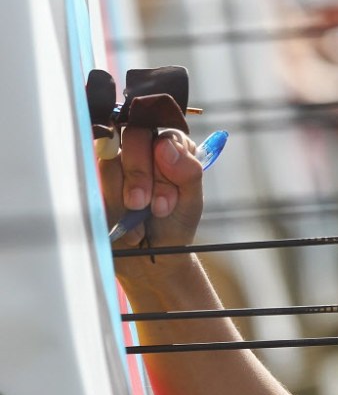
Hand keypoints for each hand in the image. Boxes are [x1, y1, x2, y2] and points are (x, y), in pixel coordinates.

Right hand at [99, 126, 203, 265]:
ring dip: (122, 197)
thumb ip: (188, 172)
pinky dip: (106, 205)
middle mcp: (142, 149)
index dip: (161, 165)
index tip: (165, 200)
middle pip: (133, 136)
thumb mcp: (191, 202)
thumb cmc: (174, 225)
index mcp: (171, 148)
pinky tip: (119, 221)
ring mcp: (115, 163)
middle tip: (144, 206)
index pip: (162, 135)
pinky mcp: (92, 179)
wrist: (150, 258)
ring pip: (110, 160)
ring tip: (138, 222)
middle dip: (139, 176)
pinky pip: (89, 180)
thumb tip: (165, 145)